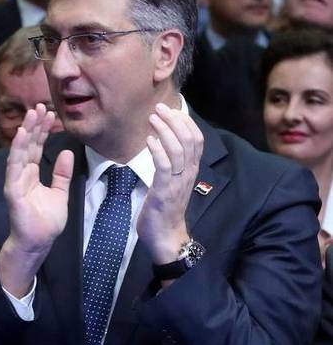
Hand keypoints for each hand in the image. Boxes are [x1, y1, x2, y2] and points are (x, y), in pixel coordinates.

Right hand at [0, 105, 72, 296]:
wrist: (38, 243)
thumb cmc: (46, 222)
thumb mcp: (60, 193)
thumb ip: (61, 174)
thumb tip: (66, 152)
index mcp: (31, 175)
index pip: (35, 148)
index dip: (42, 131)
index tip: (50, 114)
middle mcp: (21, 175)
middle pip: (27, 145)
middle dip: (34, 125)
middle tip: (41, 105)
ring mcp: (16, 181)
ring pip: (20, 151)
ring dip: (26, 131)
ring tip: (33, 113)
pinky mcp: (13, 190)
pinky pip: (14, 166)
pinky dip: (17, 149)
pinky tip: (22, 134)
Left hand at [137, 102, 202, 264]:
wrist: (165, 236)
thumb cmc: (165, 209)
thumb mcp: (171, 182)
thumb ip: (171, 165)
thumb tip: (163, 145)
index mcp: (190, 169)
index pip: (196, 139)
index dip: (185, 122)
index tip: (171, 109)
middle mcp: (188, 173)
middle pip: (189, 139)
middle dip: (174, 120)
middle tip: (159, 108)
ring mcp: (178, 182)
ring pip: (178, 149)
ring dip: (164, 130)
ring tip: (152, 119)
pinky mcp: (165, 190)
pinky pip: (164, 165)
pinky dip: (157, 150)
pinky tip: (148, 140)